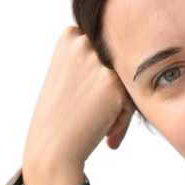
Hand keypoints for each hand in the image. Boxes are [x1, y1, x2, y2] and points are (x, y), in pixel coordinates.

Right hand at [22, 24, 134, 176]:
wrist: (52, 147)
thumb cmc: (57, 117)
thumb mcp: (64, 74)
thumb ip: (86, 60)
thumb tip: (118, 50)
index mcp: (68, 36)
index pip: (103, 49)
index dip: (98, 75)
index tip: (87, 95)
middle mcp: (82, 43)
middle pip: (115, 65)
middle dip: (111, 89)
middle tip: (92, 112)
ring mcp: (98, 62)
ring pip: (125, 83)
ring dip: (118, 105)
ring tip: (100, 125)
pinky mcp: (114, 83)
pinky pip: (131, 100)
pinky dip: (123, 118)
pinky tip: (105, 131)